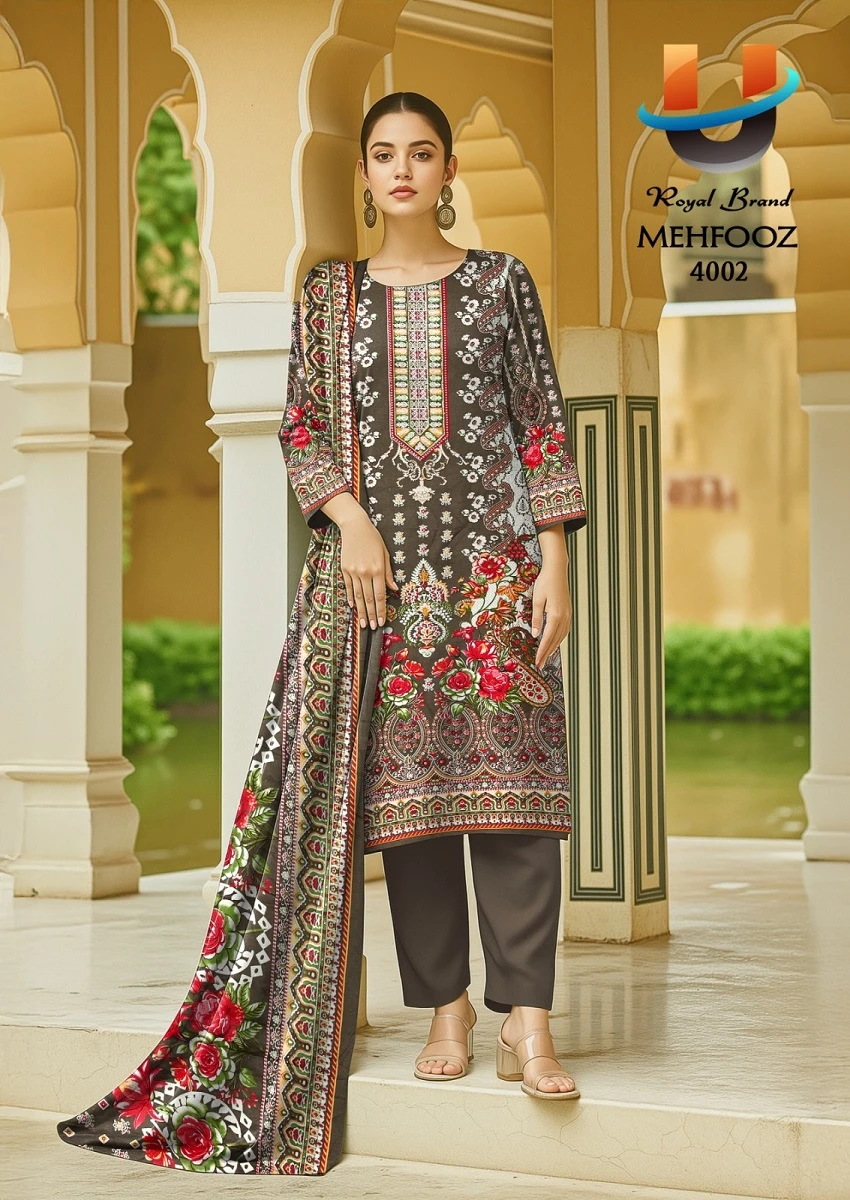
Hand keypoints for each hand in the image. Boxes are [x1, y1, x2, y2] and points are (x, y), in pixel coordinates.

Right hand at [337, 508, 398, 629]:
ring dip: (361, 611)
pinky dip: (350, 598)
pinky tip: (353, 607)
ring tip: (363, 623)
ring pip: (357, 596)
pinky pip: (348, 587)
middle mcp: (365, 572)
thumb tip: (394, 589)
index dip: (381, 610)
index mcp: (377, 569)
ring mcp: (353, 571)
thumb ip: (388, 573)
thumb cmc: (373, 539)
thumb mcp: (385, 554)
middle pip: (368, 599)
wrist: (355, 527)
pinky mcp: (344, 569)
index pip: (380, 595)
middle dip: (372, 615)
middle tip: (373, 627)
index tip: (382, 621)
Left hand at [530, 559, 571, 668]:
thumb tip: (536, 635)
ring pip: (561, 636)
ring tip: (546, 656)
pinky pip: (564, 630)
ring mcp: (567, 615)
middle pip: (555, 640)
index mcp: (555, 616)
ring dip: (554, 647)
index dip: (542, 652)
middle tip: (540, 665)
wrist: (557, 571)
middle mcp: (563, 618)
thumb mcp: (537, 600)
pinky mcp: (568, 612)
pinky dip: (559, 639)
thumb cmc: (545, 583)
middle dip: (547, 653)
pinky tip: (555, 642)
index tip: (537, 662)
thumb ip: (537, 618)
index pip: (547, 639)